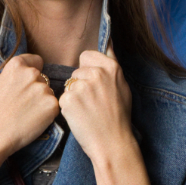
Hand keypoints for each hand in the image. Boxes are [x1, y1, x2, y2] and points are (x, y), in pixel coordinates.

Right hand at [0, 52, 58, 161]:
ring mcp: (43, 89)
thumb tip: (24, 72)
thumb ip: (14, 74)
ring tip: (27, 113)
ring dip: (42, 101)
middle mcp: (32, 74)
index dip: (34, 70)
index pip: (36, 60)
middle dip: (36, 88)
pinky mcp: (52, 105)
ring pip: (48, 93)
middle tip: (24, 104)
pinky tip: (34, 120)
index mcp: (17, 66)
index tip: (29, 81)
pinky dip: (47, 113)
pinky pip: (53, 106)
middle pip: (42, 78)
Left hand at [59, 45, 133, 164]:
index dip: (87, 70)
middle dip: (80, 85)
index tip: (94, 85)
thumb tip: (108, 41)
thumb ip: (112, 63)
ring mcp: (81, 86)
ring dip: (74, 97)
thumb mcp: (122, 86)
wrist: (112, 143)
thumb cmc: (118, 117)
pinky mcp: (69, 100)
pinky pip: (63, 98)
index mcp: (111, 67)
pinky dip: (68, 109)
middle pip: (76, 71)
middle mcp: (96, 73)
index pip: (86, 56)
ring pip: (69, 85)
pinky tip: (80, 117)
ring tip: (87, 112)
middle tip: (92, 104)